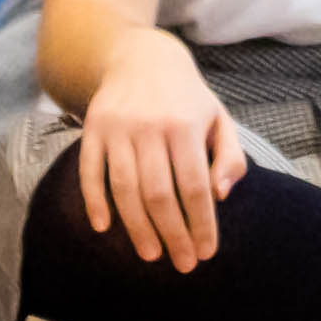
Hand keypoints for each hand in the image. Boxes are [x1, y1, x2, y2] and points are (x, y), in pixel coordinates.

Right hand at [76, 27, 247, 264]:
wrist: (141, 57)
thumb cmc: (186, 98)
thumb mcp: (218, 118)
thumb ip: (230, 156)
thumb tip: (221, 195)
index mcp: (186, 124)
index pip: (195, 185)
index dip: (201, 223)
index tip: (206, 253)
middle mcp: (150, 126)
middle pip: (159, 193)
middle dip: (172, 234)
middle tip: (182, 264)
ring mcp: (118, 128)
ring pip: (125, 188)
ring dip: (137, 227)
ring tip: (151, 254)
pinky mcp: (92, 129)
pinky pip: (90, 171)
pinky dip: (94, 201)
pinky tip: (104, 227)